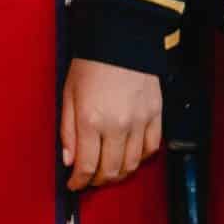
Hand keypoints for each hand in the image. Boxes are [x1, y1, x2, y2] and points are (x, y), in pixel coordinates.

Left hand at [60, 58, 161, 190]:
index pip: (86, 166)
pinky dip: (140, 159)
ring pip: (132, 164)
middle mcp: (117, 125)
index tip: (74, 185)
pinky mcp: (156, 115)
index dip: (79, 182)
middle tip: (90, 180)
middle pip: (110, 170)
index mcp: (91, 120)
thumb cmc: (91, 63)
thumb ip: (67, 130)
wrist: (121, 39)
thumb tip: (68, 160)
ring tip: (108, 172)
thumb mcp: (68, 94)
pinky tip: (130, 157)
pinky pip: (151, 148)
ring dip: (119, 174)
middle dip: (97, 181)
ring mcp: (139, 122)